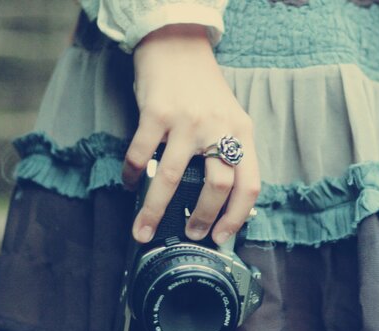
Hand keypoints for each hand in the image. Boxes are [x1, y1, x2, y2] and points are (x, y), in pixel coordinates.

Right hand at [123, 24, 259, 244]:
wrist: (178, 47)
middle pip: (217, 187)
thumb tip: (222, 201)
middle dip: (201, 219)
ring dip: (155, 211)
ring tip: (145, 229)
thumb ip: (230, 152)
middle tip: (191, 234)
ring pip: (171, 178)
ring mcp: (187, 121)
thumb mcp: (229, 119)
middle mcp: (219, 128)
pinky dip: (131, 175)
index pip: (249, 185)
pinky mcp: (156, 112)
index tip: (222, 237)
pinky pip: (140, 154)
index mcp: (242, 133)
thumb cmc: (204, 90)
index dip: (237, 217)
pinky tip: (129, 183)